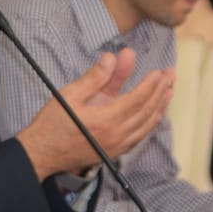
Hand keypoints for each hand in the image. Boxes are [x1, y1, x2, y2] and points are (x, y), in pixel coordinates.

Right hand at [17, 49, 173, 179]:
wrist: (41, 154)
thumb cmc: (52, 123)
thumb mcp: (69, 95)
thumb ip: (95, 77)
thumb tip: (113, 58)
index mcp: (106, 119)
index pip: (138, 99)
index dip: (151, 84)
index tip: (160, 71)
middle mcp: (116, 135)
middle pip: (147, 111)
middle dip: (161, 91)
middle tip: (171, 76)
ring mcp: (117, 146)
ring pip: (147, 125)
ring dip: (160, 107)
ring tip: (169, 92)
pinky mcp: (114, 152)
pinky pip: (139, 137)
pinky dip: (150, 124)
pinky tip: (154, 114)